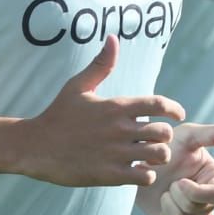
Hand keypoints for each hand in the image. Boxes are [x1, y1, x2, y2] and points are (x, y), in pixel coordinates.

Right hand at [10, 36, 184, 187]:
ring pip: (159, 155)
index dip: (174, 109)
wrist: (35, 146)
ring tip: (149, 156)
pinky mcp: (109, 174)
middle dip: (165, 135)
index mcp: (115, 107)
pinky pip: (145, 176)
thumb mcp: (78, 86)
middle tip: (156, 139)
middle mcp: (119, 129)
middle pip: (164, 132)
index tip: (178, 115)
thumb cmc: (58, 114)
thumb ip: (100, 64)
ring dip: (158, 156)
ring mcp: (115, 153)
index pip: (159, 104)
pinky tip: (136, 170)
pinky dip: (146, 174)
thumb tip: (113, 38)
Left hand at [142, 121, 213, 214]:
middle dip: (176, 196)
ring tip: (165, 191)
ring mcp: (201, 214)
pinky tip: (163, 203)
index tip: (179, 181)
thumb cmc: (169, 147)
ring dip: (168, 205)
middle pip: (198, 210)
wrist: (145, 164)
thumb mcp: (189, 135)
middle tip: (170, 182)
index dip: (195, 193)